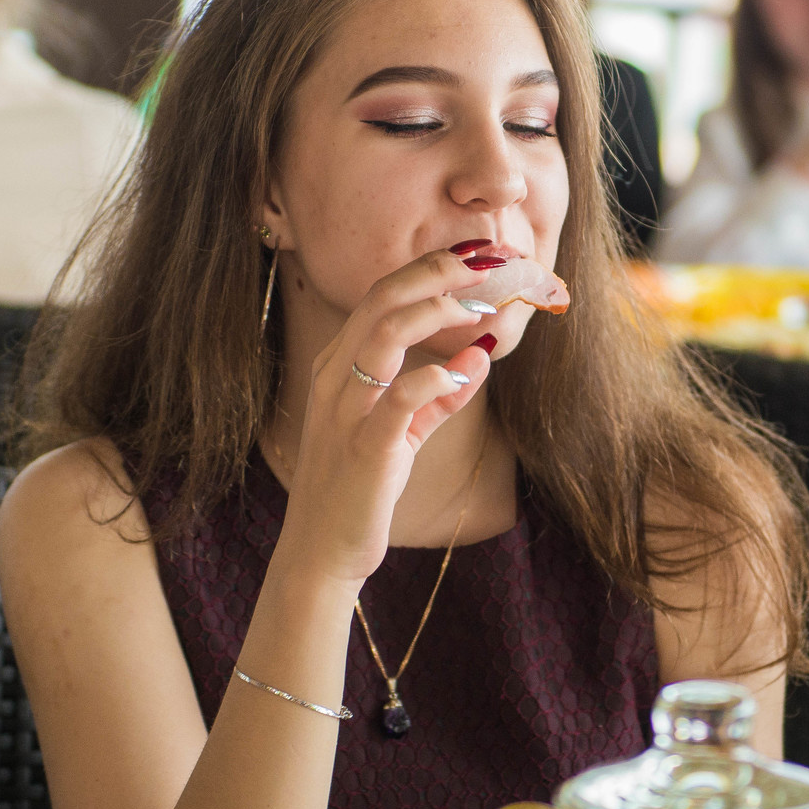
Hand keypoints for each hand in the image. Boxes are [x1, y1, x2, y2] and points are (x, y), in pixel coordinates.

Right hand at [276, 251, 495, 588]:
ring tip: (481, 308)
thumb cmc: (359, 488)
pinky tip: (466, 372)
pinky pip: (398, 399)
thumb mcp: (399, 435)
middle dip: (436, 272)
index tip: (474, 256)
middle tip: (487, 263)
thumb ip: (436, 398)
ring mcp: (345, 412)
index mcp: (337, 366)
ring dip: (437, 312)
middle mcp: (334, 378)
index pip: (380, 296)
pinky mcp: (365, 449)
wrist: (321, 551)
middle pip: (381, 299)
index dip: (428, 269)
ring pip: (383, 335)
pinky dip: (434, 379)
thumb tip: (479, 358)